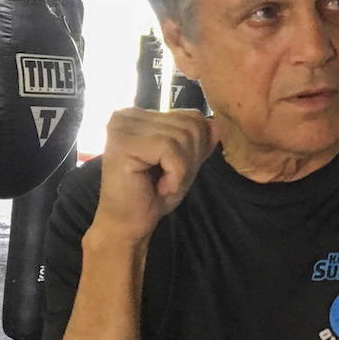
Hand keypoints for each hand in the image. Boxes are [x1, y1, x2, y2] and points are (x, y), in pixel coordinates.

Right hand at [94, 108, 218, 243]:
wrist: (130, 224)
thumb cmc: (154, 194)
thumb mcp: (186, 162)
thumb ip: (200, 140)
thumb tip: (216, 122)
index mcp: (141, 115)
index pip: (191, 115)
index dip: (196, 147)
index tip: (176, 170)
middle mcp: (128, 115)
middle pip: (189, 124)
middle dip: (190, 158)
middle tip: (170, 179)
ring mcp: (122, 127)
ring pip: (182, 136)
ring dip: (182, 168)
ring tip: (164, 183)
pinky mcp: (122, 144)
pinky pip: (169, 148)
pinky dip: (175, 173)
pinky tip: (161, 186)